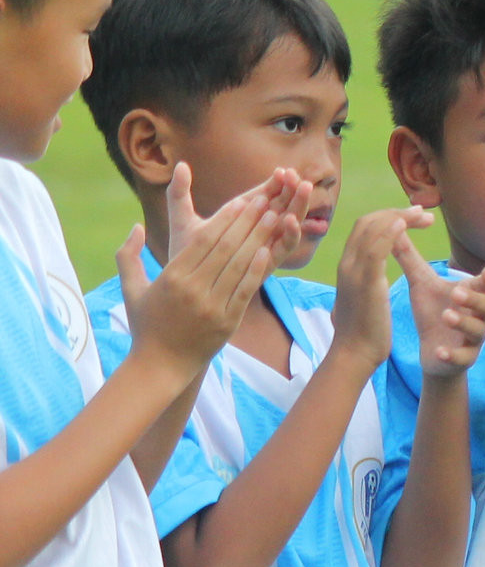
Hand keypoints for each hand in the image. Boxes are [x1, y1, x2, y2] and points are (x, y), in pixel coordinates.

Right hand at [118, 188, 288, 373]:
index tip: (241, 201)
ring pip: (239, 265)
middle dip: (247, 221)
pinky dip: (257, 270)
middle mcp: (192, 290)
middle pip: (225, 248)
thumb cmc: (146, 325)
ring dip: (258, 239)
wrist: (160, 366)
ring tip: (274, 218)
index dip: (224, 219)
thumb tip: (137, 226)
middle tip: (264, 200)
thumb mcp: (131, 289)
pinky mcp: (228, 322)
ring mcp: (212, 306)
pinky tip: (269, 251)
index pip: (202, 241)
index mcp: (171, 278)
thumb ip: (128, 256)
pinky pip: (245, 291)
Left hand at [167, 162, 310, 269]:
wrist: (186, 288)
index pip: (266, 194)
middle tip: (296, 177)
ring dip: (299, 206)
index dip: (276, 183)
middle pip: (283, 206)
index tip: (282, 171)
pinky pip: (284, 248)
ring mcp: (265, 245)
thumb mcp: (182, 220)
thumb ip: (179, 194)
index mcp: (242, 216)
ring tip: (303, 190)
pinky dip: (290, 234)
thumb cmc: (184, 254)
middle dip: (292, 191)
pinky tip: (289, 220)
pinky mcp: (267, 263)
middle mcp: (258, 230)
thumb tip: (180, 164)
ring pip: (289, 223)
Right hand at [327, 207, 432, 369]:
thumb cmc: (363, 330)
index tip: (413, 216)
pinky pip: (375, 248)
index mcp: (348, 266)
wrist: (354, 354)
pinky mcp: (365, 283)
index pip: (364, 228)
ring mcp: (354, 272)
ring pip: (371, 229)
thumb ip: (366, 281)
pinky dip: (390, 232)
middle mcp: (347, 263)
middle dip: (397, 212)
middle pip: (368, 222)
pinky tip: (406, 224)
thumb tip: (374, 274)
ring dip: (400, 217)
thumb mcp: (364, 296)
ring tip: (424, 216)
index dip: (389, 216)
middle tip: (424, 213)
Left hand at [396, 235, 484, 378]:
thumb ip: (410, 257)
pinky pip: (464, 358)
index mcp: (472, 295)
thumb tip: (395, 225)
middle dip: (476, 299)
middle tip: (456, 294)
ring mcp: (472, 338)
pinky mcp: (463, 358)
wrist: (434, 351)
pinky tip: (439, 351)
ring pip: (479, 331)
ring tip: (447, 316)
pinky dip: (453, 354)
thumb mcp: (421, 283)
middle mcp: (478, 315)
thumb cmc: (433, 313)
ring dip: (464, 323)